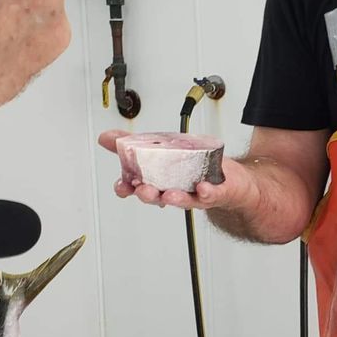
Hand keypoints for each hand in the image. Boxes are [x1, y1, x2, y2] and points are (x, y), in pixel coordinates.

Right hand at [98, 130, 257, 212]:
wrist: (230, 180)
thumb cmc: (193, 167)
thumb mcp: (160, 150)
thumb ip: (132, 143)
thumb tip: (106, 137)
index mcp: (159, 181)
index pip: (137, 188)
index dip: (127, 188)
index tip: (121, 186)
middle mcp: (174, 191)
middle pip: (157, 197)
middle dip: (148, 195)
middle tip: (144, 190)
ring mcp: (195, 194)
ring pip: (182, 200)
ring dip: (175, 198)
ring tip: (170, 194)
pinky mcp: (216, 192)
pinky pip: (211, 195)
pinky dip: (206, 192)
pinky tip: (202, 187)